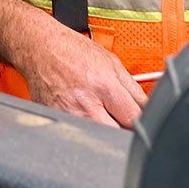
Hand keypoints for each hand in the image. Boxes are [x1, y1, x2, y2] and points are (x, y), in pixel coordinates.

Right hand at [15, 16, 147, 128]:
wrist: (41, 48)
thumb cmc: (73, 51)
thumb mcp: (111, 63)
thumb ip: (133, 89)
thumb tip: (147, 109)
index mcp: (104, 87)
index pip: (133, 119)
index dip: (140, 121)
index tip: (139, 120)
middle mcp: (86, 105)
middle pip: (117, 135)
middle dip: (123, 131)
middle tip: (122, 121)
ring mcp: (70, 116)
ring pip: (98, 139)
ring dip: (105, 132)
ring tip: (102, 117)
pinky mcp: (57, 122)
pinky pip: (79, 134)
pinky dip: (86, 130)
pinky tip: (84, 116)